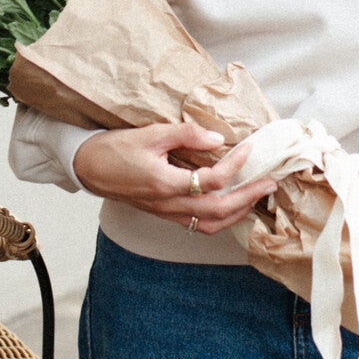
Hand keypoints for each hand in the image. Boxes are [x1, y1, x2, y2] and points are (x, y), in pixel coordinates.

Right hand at [72, 122, 277, 234]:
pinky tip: (230, 206)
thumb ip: (185, 135)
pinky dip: (220, 218)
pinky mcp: (164, 214)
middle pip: (218, 210)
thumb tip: (218, 139)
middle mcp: (168, 204)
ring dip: (237, 212)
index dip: (234, 164)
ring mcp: (167, 213)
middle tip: (270, 183)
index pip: (212, 180)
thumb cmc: (115, 149)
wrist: (88, 167)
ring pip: (210, 224)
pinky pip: (198, 225)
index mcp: (165, 184)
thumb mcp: (150, 133)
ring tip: (256, 197)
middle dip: (248, 197)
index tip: (248, 147)